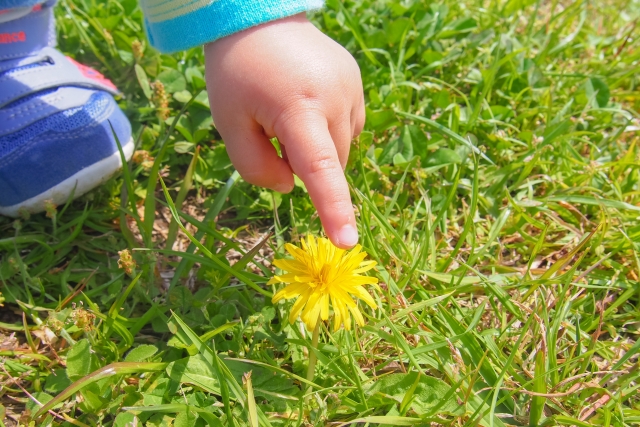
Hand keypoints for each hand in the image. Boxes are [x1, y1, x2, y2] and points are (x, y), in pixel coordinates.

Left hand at [204, 13, 364, 248]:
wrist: (258, 17)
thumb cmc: (236, 73)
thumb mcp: (229, 123)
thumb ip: (255, 166)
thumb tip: (293, 186)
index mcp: (299, 108)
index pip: (320, 169)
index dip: (333, 208)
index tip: (346, 241)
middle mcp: (335, 97)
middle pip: (329, 163)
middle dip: (304, 164)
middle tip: (272, 130)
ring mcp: (351, 87)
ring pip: (341, 147)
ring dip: (317, 147)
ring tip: (289, 110)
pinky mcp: (356, 82)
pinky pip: (348, 126)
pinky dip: (328, 130)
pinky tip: (306, 104)